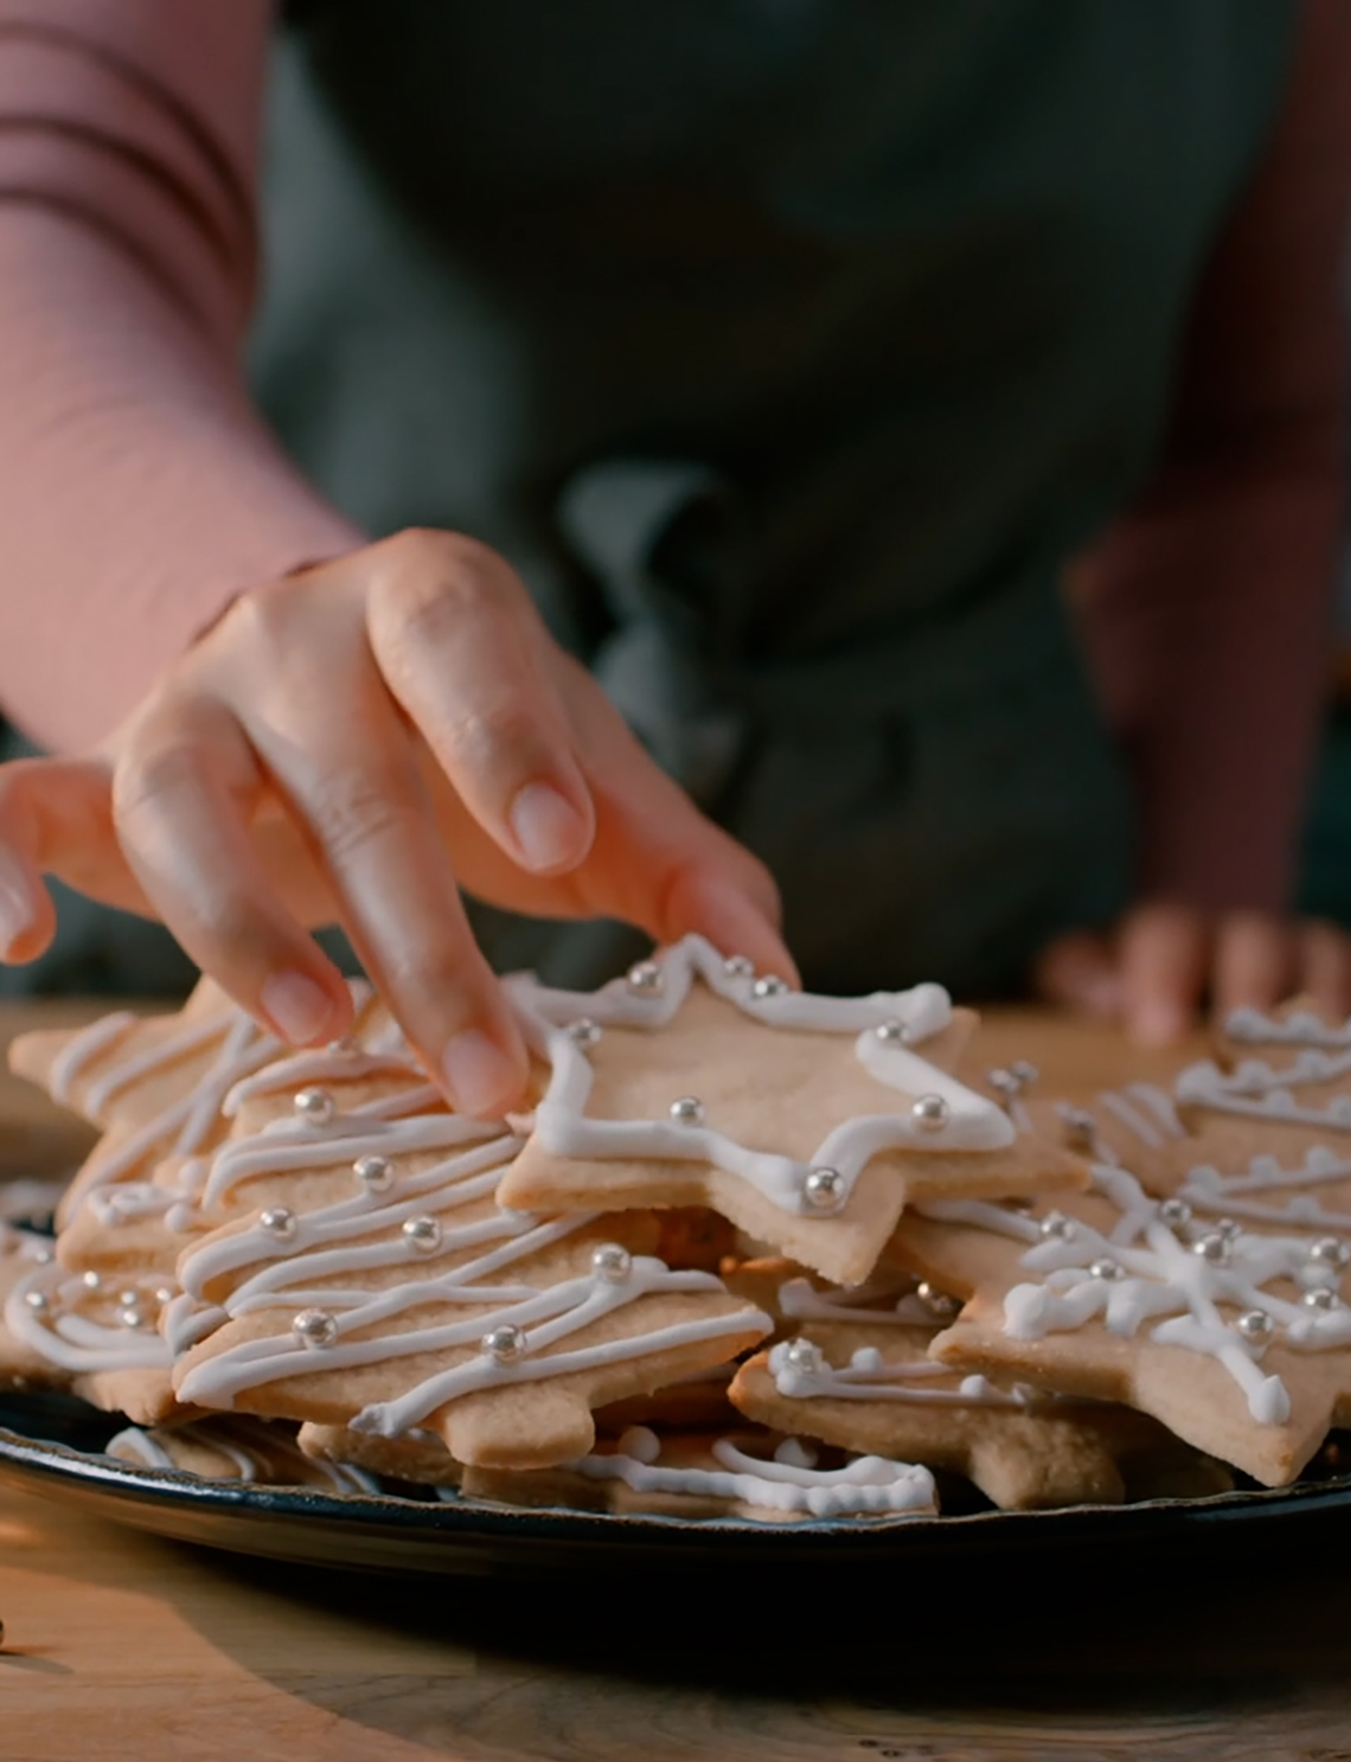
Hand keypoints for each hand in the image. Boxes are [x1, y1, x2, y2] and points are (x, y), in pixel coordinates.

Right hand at [0, 530, 793, 1112]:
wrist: (334, 686)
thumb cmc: (483, 751)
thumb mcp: (591, 789)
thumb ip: (680, 867)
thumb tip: (775, 977)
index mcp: (431, 604)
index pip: (460, 637)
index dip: (504, 731)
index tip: (560, 841)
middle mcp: (293, 633)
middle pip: (344, 770)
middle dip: (417, 928)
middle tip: (485, 1069)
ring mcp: (187, 704)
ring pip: (177, 792)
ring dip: (236, 919)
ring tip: (317, 1032)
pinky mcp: (105, 778)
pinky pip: (24, 803)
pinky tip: (16, 948)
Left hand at [1035, 902, 1350, 1045]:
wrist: (1185, 962)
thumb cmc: (1122, 994)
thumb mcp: (1080, 981)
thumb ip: (1077, 978)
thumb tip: (1106, 994)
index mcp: (1164, 937)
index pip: (1164, 931)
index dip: (1162, 972)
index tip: (1156, 1029)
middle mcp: (1237, 936)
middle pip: (1255, 938)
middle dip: (1254, 982)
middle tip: (1245, 1034)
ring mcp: (1300, 951)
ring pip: (1323, 946)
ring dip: (1326, 989)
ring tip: (1321, 1039)